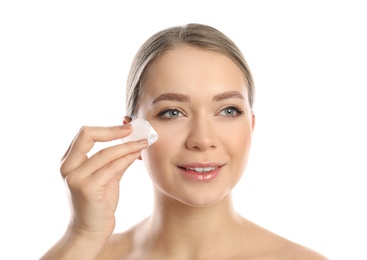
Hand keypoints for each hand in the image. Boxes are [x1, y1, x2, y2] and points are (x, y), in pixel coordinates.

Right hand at [60, 124, 147, 240]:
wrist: (90, 231)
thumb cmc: (98, 203)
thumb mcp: (105, 177)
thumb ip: (115, 160)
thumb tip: (133, 142)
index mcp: (69, 161)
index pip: (84, 134)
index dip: (106, 128)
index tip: (126, 128)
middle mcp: (68, 167)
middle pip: (87, 135)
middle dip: (112, 131)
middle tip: (133, 130)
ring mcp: (76, 178)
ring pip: (105, 153)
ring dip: (128, 146)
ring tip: (143, 143)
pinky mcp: (88, 188)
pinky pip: (112, 168)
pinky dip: (127, 158)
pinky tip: (137, 155)